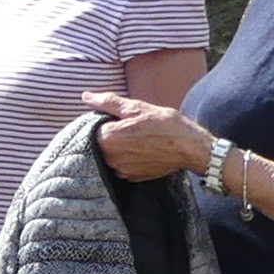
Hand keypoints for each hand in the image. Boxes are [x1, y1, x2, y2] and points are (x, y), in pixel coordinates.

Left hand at [85, 92, 207, 183]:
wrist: (188, 147)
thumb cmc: (164, 124)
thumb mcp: (136, 107)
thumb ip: (108, 102)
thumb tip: (86, 96)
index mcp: (109, 138)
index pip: (91, 129)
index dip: (101, 122)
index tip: (114, 118)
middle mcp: (111, 157)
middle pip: (98, 145)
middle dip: (107, 135)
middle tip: (126, 127)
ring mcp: (121, 170)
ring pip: (109, 156)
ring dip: (115, 148)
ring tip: (134, 138)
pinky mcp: (131, 177)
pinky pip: (120, 167)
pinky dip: (125, 159)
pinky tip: (139, 150)